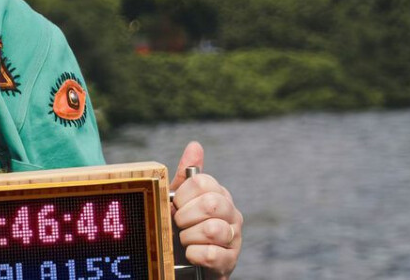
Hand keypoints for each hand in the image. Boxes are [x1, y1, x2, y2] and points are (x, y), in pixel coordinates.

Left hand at [171, 142, 241, 279]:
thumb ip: (184, 177)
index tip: (175, 205)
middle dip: (185, 216)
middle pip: (210, 204)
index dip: (182, 195)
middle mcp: (231, 213)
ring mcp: (234, 238)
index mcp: (218, 194)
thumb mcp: (178, 202)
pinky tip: (191, 254)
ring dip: (188, 237)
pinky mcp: (230, 261)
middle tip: (178, 224)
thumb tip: (195, 145)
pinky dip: (194, 254)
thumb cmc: (182, 228)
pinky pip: (211, 254)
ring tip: (185, 241)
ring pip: (212, 230)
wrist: (185, 264)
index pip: (202, 182)